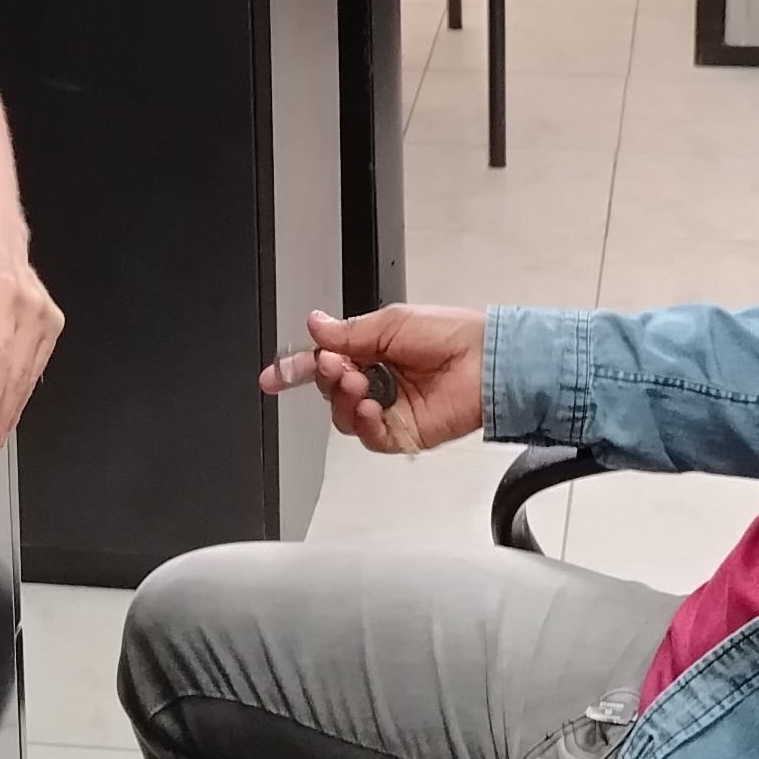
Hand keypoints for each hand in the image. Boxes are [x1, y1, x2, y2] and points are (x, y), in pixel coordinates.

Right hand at [258, 305, 478, 455]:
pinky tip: (372, 408)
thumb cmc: (452, 335)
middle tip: (335, 365)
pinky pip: (368, 437)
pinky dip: (364, 423)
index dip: (296, 369)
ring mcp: (388, 408)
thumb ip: (349, 332)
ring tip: (360, 385)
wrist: (485, 362)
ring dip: (343, 400)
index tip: (273, 376)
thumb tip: (315, 326)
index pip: (325, 361)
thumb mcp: (392, 322)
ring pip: (344, 415)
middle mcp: (377, 380)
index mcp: (372, 350)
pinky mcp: (401, 433)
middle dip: (326, 378)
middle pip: (329, 390)